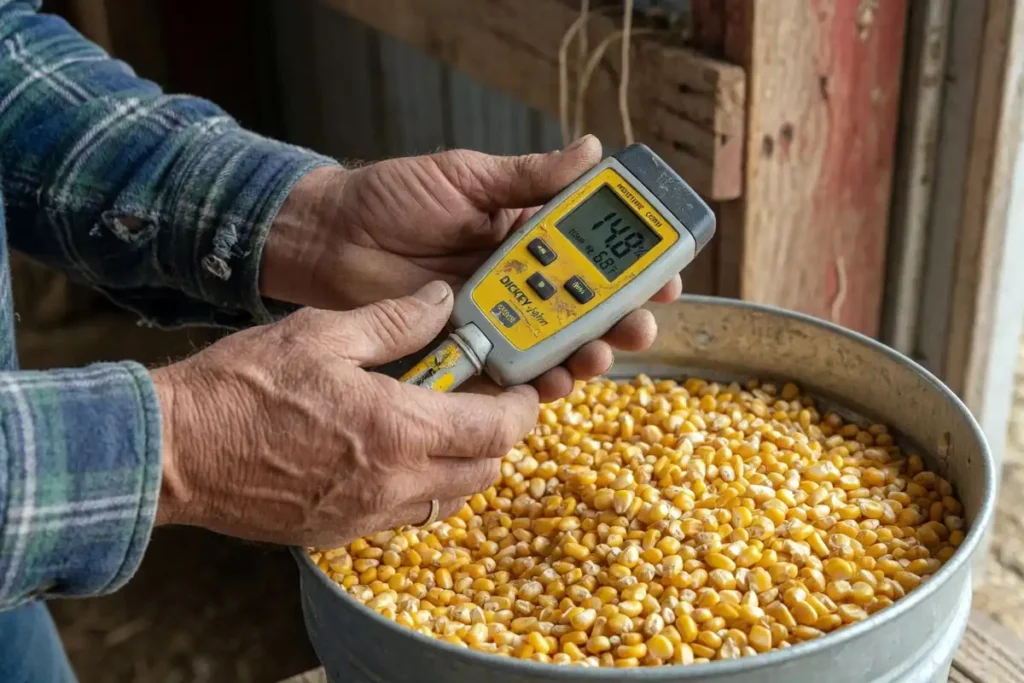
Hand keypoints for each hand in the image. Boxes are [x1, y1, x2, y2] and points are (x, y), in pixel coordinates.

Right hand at [151, 281, 537, 546]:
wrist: (175, 451)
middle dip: (495, 436)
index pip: (497, 430)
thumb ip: (394, 319)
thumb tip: (441, 301)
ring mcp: (366, 515)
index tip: (522, 387)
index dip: (522, 407)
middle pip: (484, 471)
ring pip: (448, 498)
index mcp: (399, 429)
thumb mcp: (322, 332)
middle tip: (477, 399)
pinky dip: (418, 486)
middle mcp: (394, 483)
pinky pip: (404, 515)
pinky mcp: (339, 532)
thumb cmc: (243, 387)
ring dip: (459, 464)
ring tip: (434, 422)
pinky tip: (389, 450)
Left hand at [262, 135, 681, 400]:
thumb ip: (528, 177)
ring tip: (601, 356)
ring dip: (587, 354)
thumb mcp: (467, 176)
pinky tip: (554, 383)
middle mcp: (520, 278)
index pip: (593, 250)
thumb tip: (592, 152)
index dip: (631, 264)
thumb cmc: (393, 198)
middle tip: (640, 326)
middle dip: (621, 318)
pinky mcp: (469, 348)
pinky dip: (536, 380)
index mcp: (527, 232)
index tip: (665, 273)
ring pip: (556, 342)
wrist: (331, 237)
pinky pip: (511, 370)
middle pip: (586, 305)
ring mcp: (497, 316)